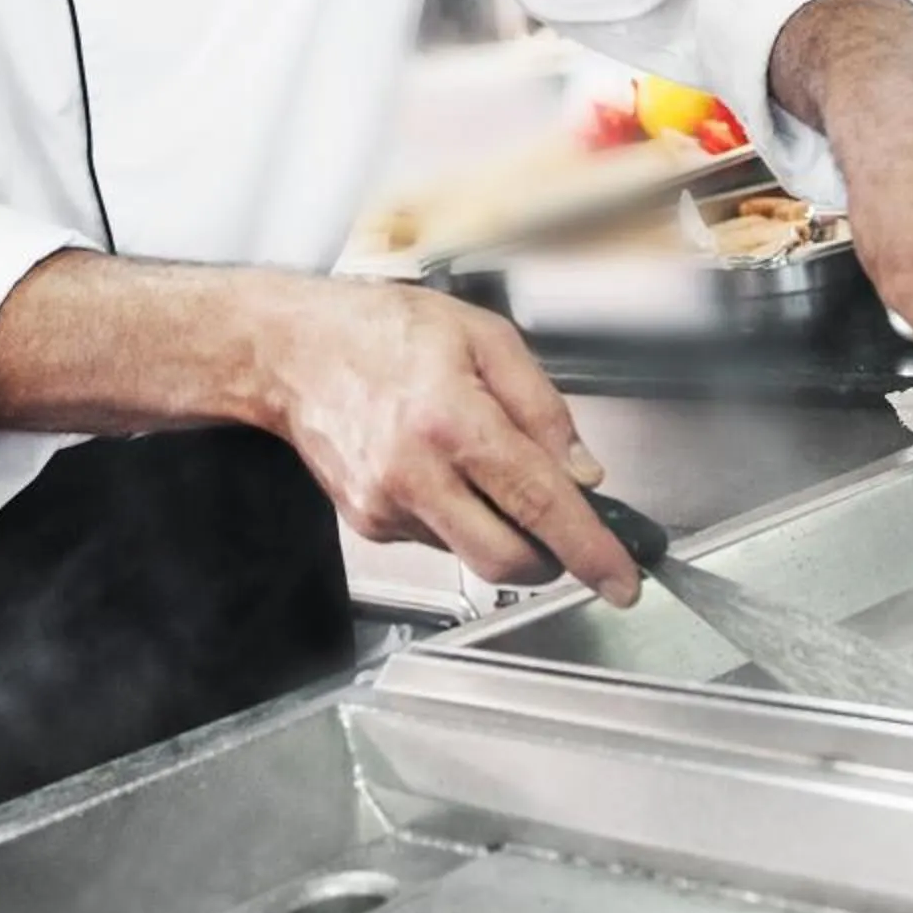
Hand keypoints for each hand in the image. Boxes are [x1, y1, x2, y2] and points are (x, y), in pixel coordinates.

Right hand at [255, 277, 641, 604]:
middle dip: (550, 558)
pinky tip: (438, 468)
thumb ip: (543, 406)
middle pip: (507, 560)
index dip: (590, 549)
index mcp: (452, 420)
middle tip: (564, 528)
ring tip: (476, 462)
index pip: (539, 502)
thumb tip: (584, 472)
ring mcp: (386, 506)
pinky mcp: (368, 524)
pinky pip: (436, 540)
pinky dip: (457, 517)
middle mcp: (415, 474)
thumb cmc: (382, 331)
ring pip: (471, 553)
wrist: (291, 350)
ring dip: (498, 527)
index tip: (622, 581)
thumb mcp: (485, 337)